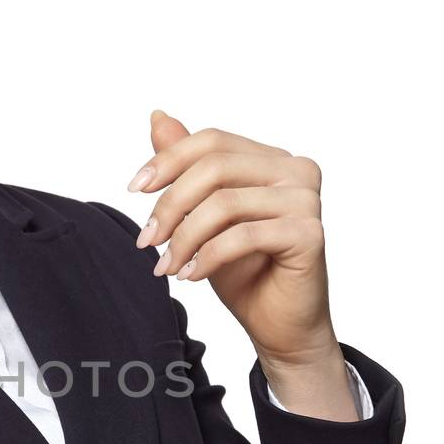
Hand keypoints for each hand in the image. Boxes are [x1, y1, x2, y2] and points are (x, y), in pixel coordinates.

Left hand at [128, 110, 340, 372]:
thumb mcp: (202, 216)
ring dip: (183, 238)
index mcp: (272, 159)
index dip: (168, 160)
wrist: (279, 325)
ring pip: (224, 203)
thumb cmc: (245, 272)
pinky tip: (190, 276)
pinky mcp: (309, 234)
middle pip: (215, 168)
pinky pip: (242, 236)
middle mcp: (296, 170)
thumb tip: (158, 117)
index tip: (134, 189)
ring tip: (166, 267)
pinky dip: (207, 257)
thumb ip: (187, 169)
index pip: (212, 141)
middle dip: (170, 205)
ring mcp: (307, 200)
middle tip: (146, 241)